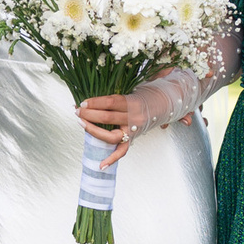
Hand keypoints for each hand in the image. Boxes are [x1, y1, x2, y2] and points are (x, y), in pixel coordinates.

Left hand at [76, 69, 204, 167]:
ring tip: (81, 124)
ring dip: (93, 131)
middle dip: (88, 114)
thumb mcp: (141, 85)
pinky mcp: (133, 140)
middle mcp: (133, 117)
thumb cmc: (148, 94)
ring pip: (110, 135)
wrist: (167, 105)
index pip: (111, 102)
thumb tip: (141, 81)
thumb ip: (134, 79)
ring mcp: (132, 130)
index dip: (95, 102)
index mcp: (134, 102)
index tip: (82, 102)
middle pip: (107, 117)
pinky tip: (100, 165)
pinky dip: (111, 159)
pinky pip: (122, 151)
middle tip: (76, 111)